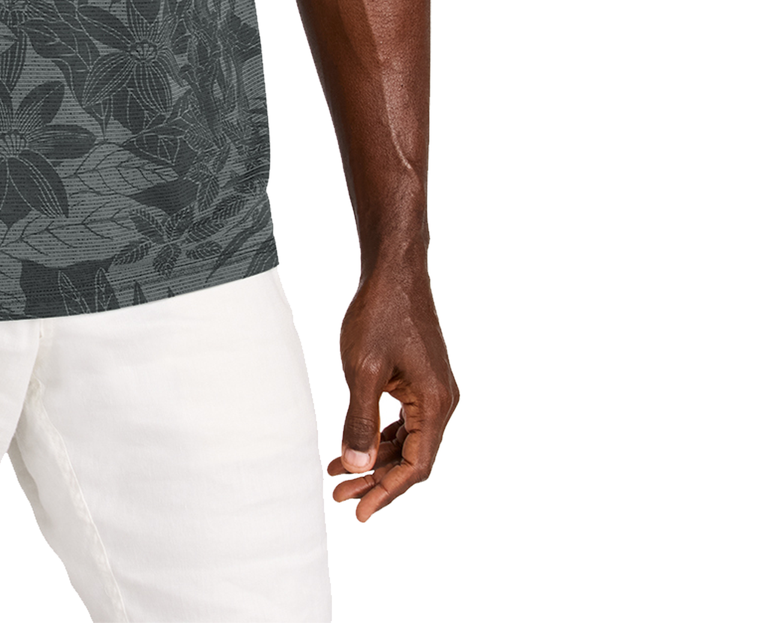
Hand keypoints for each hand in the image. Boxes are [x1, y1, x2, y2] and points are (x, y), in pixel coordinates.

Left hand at [329, 261, 457, 520]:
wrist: (394, 270)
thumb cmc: (379, 313)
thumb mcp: (363, 370)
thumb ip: (359, 420)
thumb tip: (356, 468)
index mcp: (435, 404)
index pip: (416, 465)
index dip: (387, 491)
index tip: (359, 511)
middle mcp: (442, 401)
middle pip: (412, 457)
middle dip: (376, 479)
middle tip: (340, 496)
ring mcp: (433, 390)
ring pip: (406, 439)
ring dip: (375, 458)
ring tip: (338, 473)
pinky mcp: (421, 379)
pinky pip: (404, 420)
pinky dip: (380, 435)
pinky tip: (355, 444)